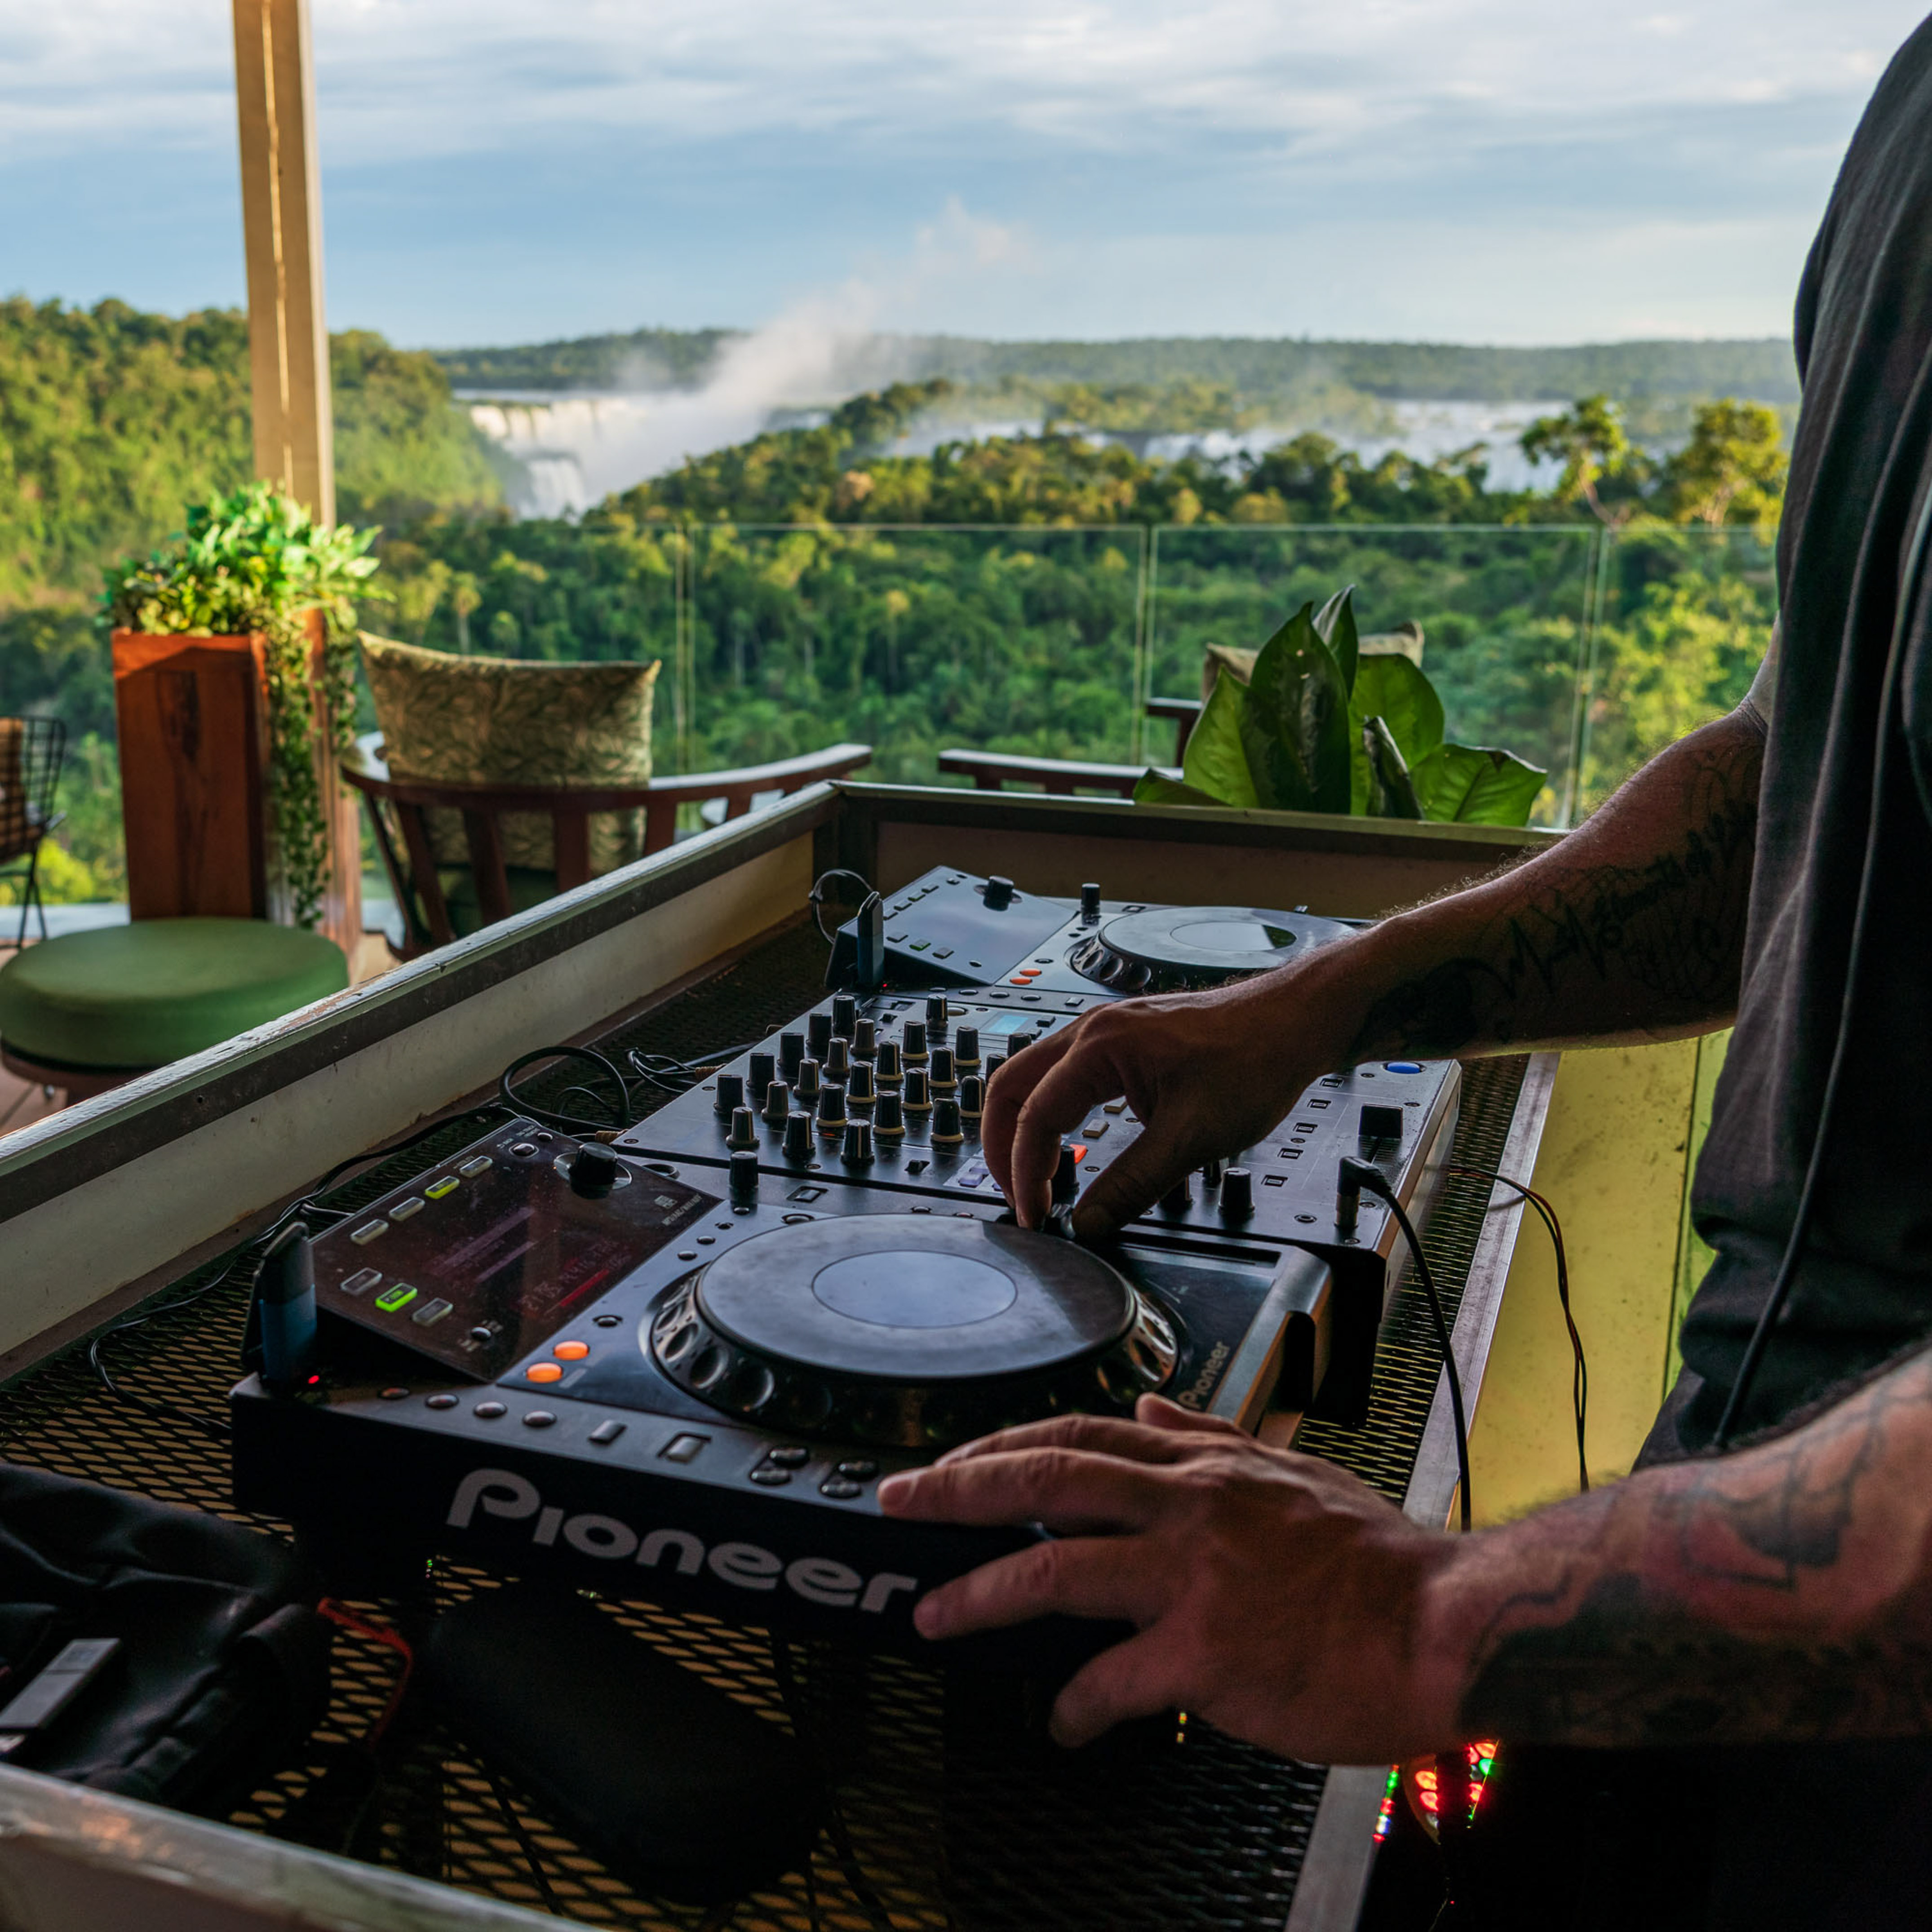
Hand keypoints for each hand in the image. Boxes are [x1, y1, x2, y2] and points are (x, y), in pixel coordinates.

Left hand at [875, 1395, 1459, 1762]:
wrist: (1442, 1624)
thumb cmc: (1373, 1560)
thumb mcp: (1290, 1473)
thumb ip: (1210, 1439)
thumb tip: (1151, 1411)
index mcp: (1203, 1469)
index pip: (1079, 1436)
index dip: (1004, 1445)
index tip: (951, 1460)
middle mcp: (1187, 1509)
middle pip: (1045, 1481)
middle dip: (957, 1489)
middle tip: (896, 1501)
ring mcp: (1193, 1579)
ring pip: (1055, 1572)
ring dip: (980, 1596)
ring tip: (933, 1617)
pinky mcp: (1207, 1653)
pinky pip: (1112, 1681)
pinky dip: (1074, 1706)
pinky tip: (1061, 1722)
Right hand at [983, 940, 1373, 1232]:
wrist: (1295, 1021)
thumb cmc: (1255, 1060)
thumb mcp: (1193, 1137)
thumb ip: (1134, 1184)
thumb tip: (1089, 1223)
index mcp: (1100, 1046)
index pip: (1034, 1117)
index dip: (1026, 1174)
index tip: (1036, 1217)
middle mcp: (1092, 1029)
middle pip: (1011, 1086)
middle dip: (1001, 1147)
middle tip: (1017, 1199)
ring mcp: (1105, 1030)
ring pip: (1032, 1077)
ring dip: (1024, 1128)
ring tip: (1037, 1179)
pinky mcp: (1122, 1040)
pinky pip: (1062, 1074)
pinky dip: (1050, 1112)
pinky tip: (1068, 1146)